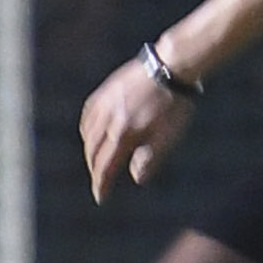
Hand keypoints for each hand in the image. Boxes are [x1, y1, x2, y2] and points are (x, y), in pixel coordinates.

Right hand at [81, 56, 197, 202]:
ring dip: (90, 150)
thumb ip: (150, 158)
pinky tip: (92, 132)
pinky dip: (87, 129)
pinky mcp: (106, 90)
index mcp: (123, 133)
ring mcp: (104, 103)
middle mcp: (108, 119)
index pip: (106, 166)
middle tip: (100, 182)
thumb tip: (136, 178)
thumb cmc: (175, 103)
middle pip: (93, 152)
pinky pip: (88, 115)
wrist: (172, 65)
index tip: (101, 197)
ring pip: (88, 133)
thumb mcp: (169, 135)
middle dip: (95, 169)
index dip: (102, 184)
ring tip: (96, 161)